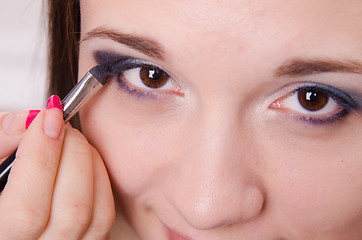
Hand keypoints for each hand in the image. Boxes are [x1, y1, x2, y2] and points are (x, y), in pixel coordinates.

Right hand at [0, 96, 114, 239]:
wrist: (10, 216)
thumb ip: (1, 143)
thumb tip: (29, 121)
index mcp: (1, 237)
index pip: (27, 210)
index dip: (41, 157)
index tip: (49, 117)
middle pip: (72, 210)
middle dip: (72, 154)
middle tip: (63, 127)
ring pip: (97, 214)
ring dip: (90, 165)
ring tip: (72, 142)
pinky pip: (106, 216)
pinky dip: (102, 180)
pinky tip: (85, 162)